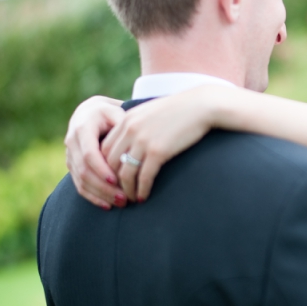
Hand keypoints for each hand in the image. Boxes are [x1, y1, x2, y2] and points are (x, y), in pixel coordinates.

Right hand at [65, 96, 125, 208]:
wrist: (90, 113)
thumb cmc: (109, 113)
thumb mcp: (116, 112)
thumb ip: (122, 126)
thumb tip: (132, 145)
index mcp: (82, 128)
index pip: (89, 154)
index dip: (101, 169)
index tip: (117, 180)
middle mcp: (72, 143)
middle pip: (84, 171)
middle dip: (104, 187)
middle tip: (123, 197)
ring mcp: (70, 156)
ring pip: (81, 180)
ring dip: (100, 194)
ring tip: (120, 203)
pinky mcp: (72, 166)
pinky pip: (79, 185)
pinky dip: (92, 197)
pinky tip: (107, 205)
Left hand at [102, 87, 217, 201]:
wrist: (201, 106)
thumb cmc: (180, 109)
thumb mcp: (151, 112)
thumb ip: (137, 124)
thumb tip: (131, 141)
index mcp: (126, 119)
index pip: (104, 149)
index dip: (105, 167)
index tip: (112, 178)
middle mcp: (130, 130)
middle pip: (110, 163)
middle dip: (112, 182)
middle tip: (119, 193)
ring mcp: (143, 141)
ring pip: (125, 173)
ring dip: (127, 190)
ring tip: (131, 199)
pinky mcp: (158, 151)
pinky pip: (144, 177)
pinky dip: (141, 190)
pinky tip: (144, 197)